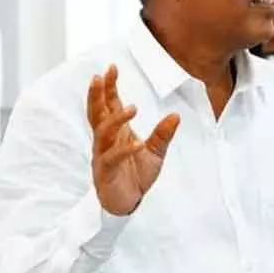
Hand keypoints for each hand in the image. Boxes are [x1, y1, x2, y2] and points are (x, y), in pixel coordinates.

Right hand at [88, 64, 179, 215]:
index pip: (109, 105)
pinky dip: (126, 150)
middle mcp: (105, 141)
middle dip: (98, 94)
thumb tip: (175, 115)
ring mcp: (103, 155)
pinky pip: (114, 158)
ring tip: (133, 108)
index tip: (111, 68)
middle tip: (102, 76)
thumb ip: (163, 134)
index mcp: (116, 133)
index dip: (108, 87)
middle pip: (97, 113)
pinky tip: (137, 144)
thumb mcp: (155, 152)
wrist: (128, 203)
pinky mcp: (106, 172)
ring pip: (103, 132)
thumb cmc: (136, 176)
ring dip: (116, 119)